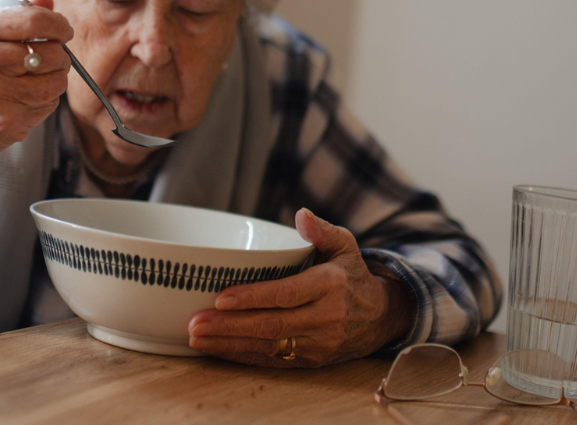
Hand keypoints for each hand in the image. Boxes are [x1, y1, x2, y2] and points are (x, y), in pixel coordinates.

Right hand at [0, 0, 72, 223]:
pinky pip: (49, 102)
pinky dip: (45, 101)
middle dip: (58, 56)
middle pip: (52, 51)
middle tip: (46, 61)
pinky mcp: (7, 118)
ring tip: (32, 81)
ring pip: (56, 79)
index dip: (59, 25)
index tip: (63, 31)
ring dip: (54, 80)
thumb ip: (17, 17)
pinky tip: (23, 101)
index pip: (34, 20)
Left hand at [187, 208, 411, 366]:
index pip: (285, 294)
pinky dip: (242, 357)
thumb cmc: (352, 275)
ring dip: (229, 344)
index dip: (252, 298)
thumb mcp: (344, 245)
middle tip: (195, 323)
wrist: (380, 317)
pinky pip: (273, 361)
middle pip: (272, 325)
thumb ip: (322, 230)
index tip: (219, 298)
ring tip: (196, 338)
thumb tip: (301, 214)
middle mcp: (325, 318)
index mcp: (330, 286)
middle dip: (230, 326)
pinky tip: (217, 351)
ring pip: (268, 346)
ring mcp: (318, 343)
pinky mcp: (311, 361)